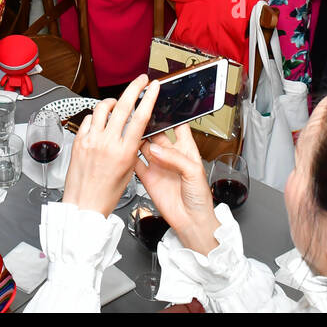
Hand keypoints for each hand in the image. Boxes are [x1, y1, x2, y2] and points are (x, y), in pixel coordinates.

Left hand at [63, 75, 158, 216]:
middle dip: (134, 88)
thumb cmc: (106, 194)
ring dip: (112, 102)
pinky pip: (88, 120)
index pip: (140, 117)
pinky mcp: (78, 141)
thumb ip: (131, 149)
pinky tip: (99, 122)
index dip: (148, 98)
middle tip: (140, 80)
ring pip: (102, 108)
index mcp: (124, 152)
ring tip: (116, 104)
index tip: (153, 87)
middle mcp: (107, 143)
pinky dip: (95, 117)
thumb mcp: (129, 171)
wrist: (83, 205)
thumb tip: (134, 132)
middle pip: (123, 105)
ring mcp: (91, 140)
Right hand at [135, 122, 221, 255]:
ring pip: (145, 146)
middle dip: (150, 124)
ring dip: (138, 138)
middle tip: (140, 116)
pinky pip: (136, 164)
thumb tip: (156, 151)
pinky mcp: (148, 177)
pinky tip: (126, 150)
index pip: (179, 126)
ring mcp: (158, 165)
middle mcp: (171, 155)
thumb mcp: (194, 172)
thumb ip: (175, 159)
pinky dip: (130, 157)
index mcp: (186, 149)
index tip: (162, 105)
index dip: (172, 115)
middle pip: (158, 133)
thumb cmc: (200, 198)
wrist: (192, 221)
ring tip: (130, 130)